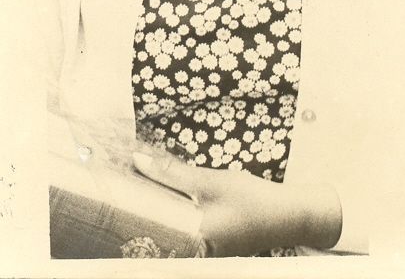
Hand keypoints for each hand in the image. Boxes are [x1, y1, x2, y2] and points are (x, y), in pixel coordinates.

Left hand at [133, 150, 341, 256]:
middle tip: (119, 175)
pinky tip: (163, 192)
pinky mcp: (205, 245)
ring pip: (164, 225)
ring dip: (152, 204)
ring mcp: (197, 252)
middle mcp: (188, 253)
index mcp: (187, 243)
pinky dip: (170, 209)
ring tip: (135, 180)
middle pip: (151, 226)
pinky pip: (177, 226)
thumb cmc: (251, 200)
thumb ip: (172, 174)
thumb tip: (138, 158)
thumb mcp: (209, 182)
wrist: (288, 215)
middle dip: (136, 202)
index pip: (143, 227)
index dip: (125, 202)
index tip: (108, 180)